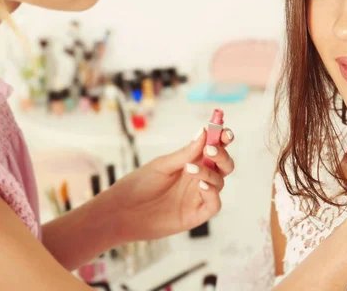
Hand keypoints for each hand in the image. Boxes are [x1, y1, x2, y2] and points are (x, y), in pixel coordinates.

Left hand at [106, 128, 234, 241]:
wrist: (121, 212)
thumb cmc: (138, 185)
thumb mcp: (161, 165)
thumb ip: (185, 153)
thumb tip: (204, 132)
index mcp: (192, 162)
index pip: (214, 148)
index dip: (223, 139)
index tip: (225, 132)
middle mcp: (199, 178)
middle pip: (224, 165)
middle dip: (223, 155)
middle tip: (211, 149)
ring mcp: (198, 196)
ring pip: (219, 182)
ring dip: (210, 172)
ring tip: (190, 169)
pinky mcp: (196, 214)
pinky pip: (214, 204)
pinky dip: (213, 194)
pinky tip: (202, 186)